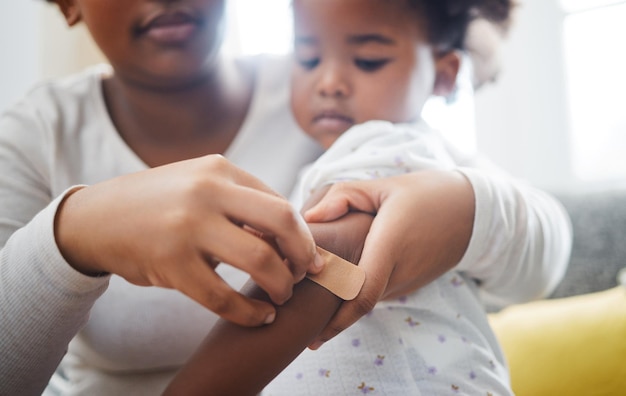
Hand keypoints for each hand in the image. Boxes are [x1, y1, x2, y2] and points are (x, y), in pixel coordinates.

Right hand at [54, 155, 323, 326]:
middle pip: (282, 221)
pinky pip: (224, 297)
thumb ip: (240, 201)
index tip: (308, 257)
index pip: (280, 203)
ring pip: (260, 259)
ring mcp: (188, 226)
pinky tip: (260, 317)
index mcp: (220, 169)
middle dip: (304, 254)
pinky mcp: (171, 263)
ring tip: (281, 296)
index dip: (303, 235)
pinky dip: (250, 313)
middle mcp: (207, 191)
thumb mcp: (199, 185)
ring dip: (281, 285)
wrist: (96, 218)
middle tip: (305, 275)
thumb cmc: (159, 204)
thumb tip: (290, 236)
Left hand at [303, 170, 474, 348]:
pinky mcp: (411, 283)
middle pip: (358, 303)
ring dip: (342, 303)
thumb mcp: (383, 186)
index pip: (361, 294)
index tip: (313, 337)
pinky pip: (379, 292)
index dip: (337, 321)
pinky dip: (358, 293)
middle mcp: (399, 272)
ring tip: (312, 296)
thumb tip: (310, 217)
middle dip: (329, 314)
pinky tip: (340, 282)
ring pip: (367, 300)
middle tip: (297, 315)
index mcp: (389, 246)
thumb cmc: (424, 194)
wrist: (471, 210)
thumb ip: (343, 197)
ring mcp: (408, 282)